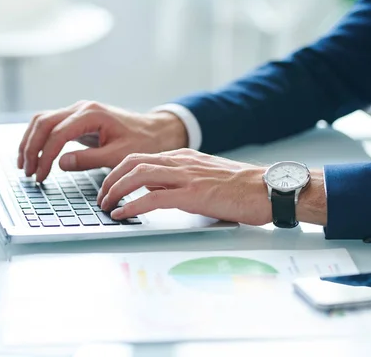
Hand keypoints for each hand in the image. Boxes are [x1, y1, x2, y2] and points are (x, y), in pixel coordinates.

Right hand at [17, 101, 187, 181]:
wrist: (155, 131)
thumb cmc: (142, 142)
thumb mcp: (118, 155)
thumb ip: (89, 159)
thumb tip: (60, 163)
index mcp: (92, 114)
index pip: (58, 134)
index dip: (45, 156)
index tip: (40, 175)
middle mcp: (81, 108)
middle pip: (43, 122)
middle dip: (31, 147)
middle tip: (28, 172)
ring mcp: (78, 111)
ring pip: (43, 120)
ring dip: (30, 141)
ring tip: (25, 165)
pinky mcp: (77, 119)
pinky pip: (51, 125)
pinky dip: (39, 138)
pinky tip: (35, 155)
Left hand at [97, 148, 272, 224]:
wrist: (269, 188)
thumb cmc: (243, 187)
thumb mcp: (208, 176)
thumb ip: (185, 180)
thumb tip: (163, 192)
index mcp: (184, 157)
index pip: (142, 157)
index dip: (120, 170)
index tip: (110, 185)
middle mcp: (182, 162)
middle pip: (133, 162)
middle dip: (110, 178)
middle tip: (101, 196)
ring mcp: (186, 176)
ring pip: (138, 175)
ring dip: (115, 190)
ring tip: (106, 205)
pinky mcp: (193, 194)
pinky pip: (153, 197)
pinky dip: (132, 205)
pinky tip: (122, 214)